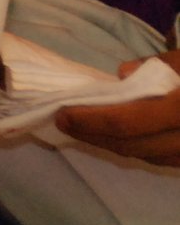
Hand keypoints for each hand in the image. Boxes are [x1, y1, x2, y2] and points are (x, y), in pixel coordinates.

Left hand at [59, 52, 179, 163]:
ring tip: (84, 130)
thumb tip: (122, 74)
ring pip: (145, 156)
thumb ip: (157, 65)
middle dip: (94, 135)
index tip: (63, 113)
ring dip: (111, 144)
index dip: (91, 121)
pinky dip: (136, 147)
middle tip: (64, 123)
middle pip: (131, 145)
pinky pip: (161, 159)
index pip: (127, 122)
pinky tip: (116, 135)